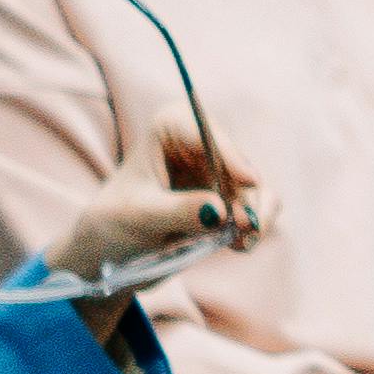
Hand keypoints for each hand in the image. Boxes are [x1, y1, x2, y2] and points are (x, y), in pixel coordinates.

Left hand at [42, 125, 259, 284]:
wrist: (114, 247)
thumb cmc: (116, 221)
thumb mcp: (139, 217)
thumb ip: (177, 211)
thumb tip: (219, 212)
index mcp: (172, 127)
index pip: (206, 133)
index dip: (230, 155)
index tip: (248, 180)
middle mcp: (203, 142)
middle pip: (240, 163)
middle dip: (246, 198)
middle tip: (245, 229)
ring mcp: (221, 171)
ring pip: (256, 188)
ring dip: (254, 216)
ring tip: (242, 244)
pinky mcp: (231, 198)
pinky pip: (259, 207)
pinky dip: (254, 227)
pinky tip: (239, 247)